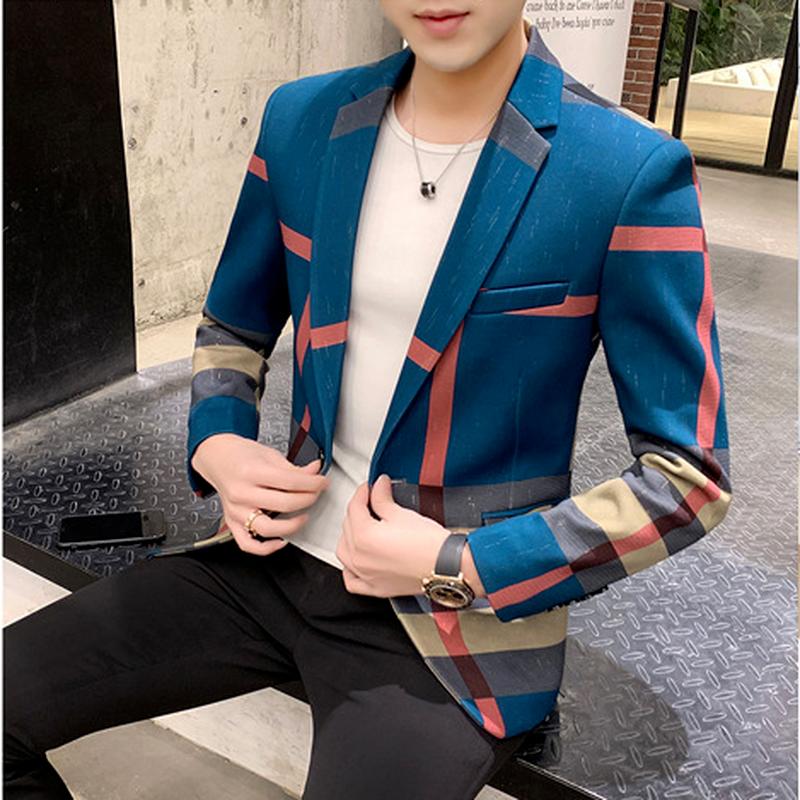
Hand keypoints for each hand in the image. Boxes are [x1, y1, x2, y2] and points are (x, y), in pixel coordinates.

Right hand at [191, 433, 329, 555]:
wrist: (217, 458)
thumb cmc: (241, 455)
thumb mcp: (269, 455)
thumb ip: (294, 468)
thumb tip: (315, 471)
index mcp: (251, 472)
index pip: (290, 481)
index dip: (313, 483)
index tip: (322, 482)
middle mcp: (241, 493)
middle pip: (284, 504)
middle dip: (308, 499)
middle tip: (316, 494)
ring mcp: (236, 511)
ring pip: (268, 528)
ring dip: (292, 525)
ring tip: (304, 516)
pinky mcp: (232, 523)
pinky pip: (248, 544)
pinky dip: (266, 547)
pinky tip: (281, 540)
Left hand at [336, 474, 485, 598]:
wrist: (446, 566)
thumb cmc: (429, 544)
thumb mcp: (401, 514)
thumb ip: (382, 498)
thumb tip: (378, 487)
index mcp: (364, 536)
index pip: (354, 507)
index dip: (362, 492)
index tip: (370, 487)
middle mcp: (359, 558)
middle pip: (348, 527)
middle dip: (357, 511)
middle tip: (370, 501)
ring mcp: (365, 575)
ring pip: (344, 552)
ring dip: (349, 536)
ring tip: (362, 526)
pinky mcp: (374, 588)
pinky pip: (351, 580)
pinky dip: (349, 569)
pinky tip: (355, 560)